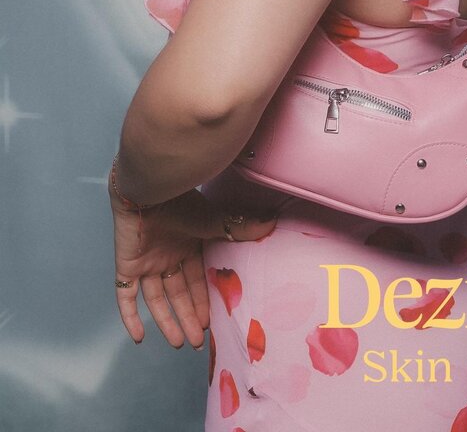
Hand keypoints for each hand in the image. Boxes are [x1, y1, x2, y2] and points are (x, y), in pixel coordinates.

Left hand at [109, 183, 277, 349]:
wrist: (148, 189)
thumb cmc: (182, 202)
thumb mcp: (214, 220)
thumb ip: (240, 227)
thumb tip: (273, 222)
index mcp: (189, 246)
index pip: (198, 280)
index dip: (204, 301)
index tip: (213, 324)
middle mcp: (168, 257)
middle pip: (179, 294)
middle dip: (189, 318)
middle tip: (198, 343)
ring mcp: (146, 263)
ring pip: (157, 300)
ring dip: (167, 322)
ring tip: (179, 344)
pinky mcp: (126, 267)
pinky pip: (125, 298)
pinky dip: (129, 317)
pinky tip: (138, 337)